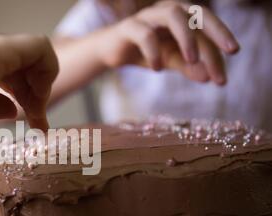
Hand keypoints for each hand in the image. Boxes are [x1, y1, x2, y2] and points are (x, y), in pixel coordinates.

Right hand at [0, 31, 58, 130]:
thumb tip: (12, 109)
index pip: (13, 70)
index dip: (27, 93)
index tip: (31, 118)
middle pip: (27, 64)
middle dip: (38, 94)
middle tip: (38, 123)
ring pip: (35, 55)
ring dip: (42, 88)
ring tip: (38, 116)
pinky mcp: (0, 48)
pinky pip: (40, 47)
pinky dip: (48, 71)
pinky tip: (39, 97)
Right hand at [96, 0, 238, 84]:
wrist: (111, 53)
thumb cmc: (145, 52)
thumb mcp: (170, 61)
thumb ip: (189, 67)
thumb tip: (211, 79)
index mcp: (181, 17)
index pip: (206, 27)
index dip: (219, 45)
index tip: (227, 68)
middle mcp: (167, 11)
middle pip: (196, 12)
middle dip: (216, 30)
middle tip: (230, 51)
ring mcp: (147, 17)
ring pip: (172, 15)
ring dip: (186, 37)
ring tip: (192, 60)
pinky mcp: (128, 28)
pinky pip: (144, 35)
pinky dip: (153, 51)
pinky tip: (157, 69)